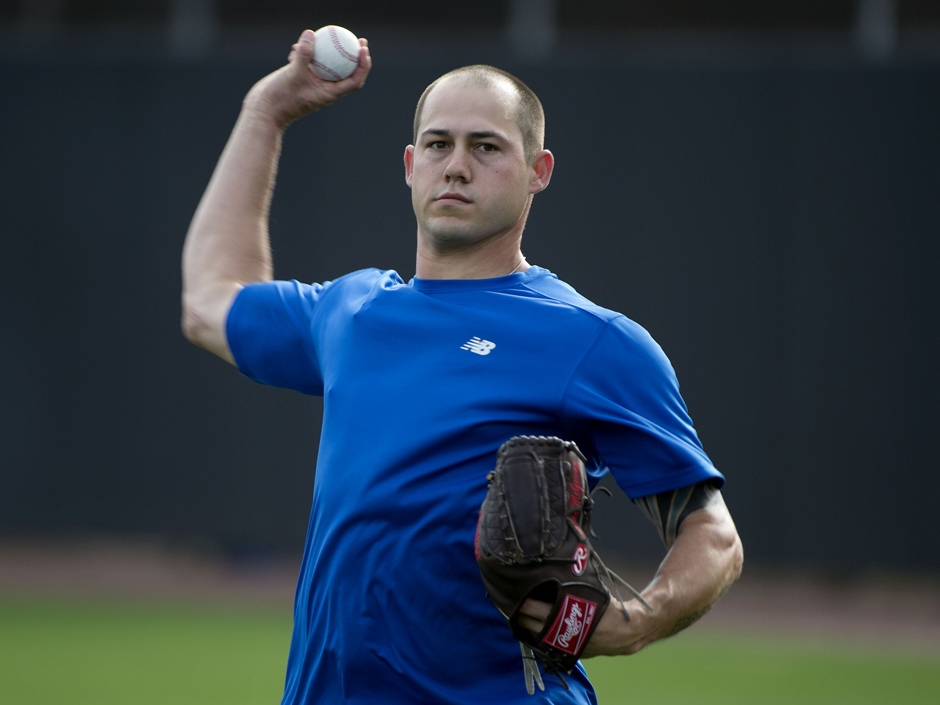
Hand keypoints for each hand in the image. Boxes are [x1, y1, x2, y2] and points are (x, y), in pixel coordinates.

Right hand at [244, 29, 371, 127]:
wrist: (263, 111)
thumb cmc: (281, 99)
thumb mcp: (293, 74)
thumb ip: (304, 55)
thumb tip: (311, 34)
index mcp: (330, 93)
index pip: (354, 80)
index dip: (363, 65)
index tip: (363, 49)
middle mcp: (324, 89)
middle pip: (346, 71)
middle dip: (353, 55)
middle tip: (359, 40)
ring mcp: (313, 85)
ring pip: (325, 65)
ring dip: (325, 51)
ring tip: (321, 36)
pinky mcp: (301, 80)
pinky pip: (308, 65)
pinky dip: (304, 54)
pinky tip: (294, 47)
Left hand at [518, 597, 651, 657]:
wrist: (627, 631)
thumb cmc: (607, 606)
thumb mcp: (591, 592)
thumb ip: (574, 585)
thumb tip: (565, 562)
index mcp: (572, 619)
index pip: (542, 613)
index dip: (528, 606)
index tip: (519, 597)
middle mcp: (568, 636)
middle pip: (536, 628)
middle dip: (523, 618)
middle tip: (512, 606)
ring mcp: (568, 648)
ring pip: (540, 640)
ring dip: (528, 630)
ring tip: (517, 618)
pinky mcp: (570, 654)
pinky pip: (549, 646)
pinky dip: (540, 638)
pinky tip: (531, 629)